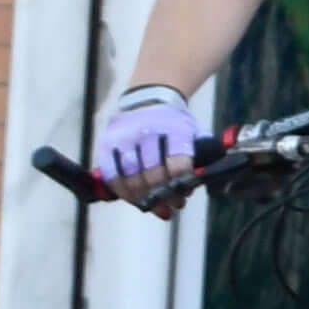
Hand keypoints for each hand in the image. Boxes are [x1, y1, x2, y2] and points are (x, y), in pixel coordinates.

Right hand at [96, 85, 198, 207]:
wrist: (148, 100)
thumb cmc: (174, 124)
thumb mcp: (193, 132)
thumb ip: (200, 155)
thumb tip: (199, 182)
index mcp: (174, 128)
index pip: (177, 162)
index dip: (180, 183)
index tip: (184, 195)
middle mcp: (147, 132)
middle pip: (152, 173)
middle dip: (164, 195)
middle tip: (173, 207)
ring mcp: (124, 137)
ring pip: (130, 176)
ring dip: (144, 198)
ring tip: (156, 208)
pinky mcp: (107, 144)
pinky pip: (112, 174)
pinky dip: (123, 191)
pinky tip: (135, 200)